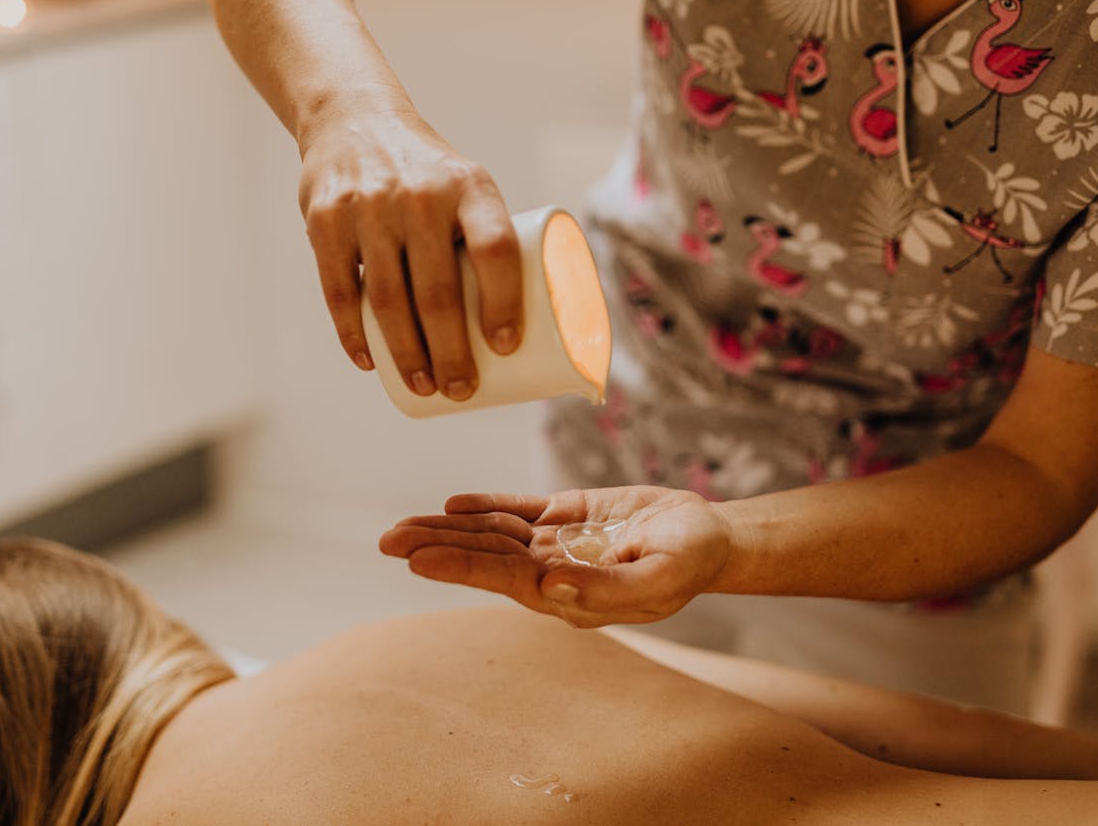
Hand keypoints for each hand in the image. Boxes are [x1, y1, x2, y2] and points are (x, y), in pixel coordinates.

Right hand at [298, 110, 522, 400]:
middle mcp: (420, 195)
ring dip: (407, 354)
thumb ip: (483, 241)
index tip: (507, 346)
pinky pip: (339, 291)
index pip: (495, 249)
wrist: (353, 120)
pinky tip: (369, 362)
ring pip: (390, 300)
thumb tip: (516, 330)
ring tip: (425, 386)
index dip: (504, 302)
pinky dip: (353, 334)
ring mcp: (369, 207)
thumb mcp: (464, 186)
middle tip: (461, 388)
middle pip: (438, 291)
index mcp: (469, 187)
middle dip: (451, 353)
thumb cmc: (427, 177)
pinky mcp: (327, 220)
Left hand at [379, 486, 733, 627]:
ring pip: (492, 533)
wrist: (711, 537)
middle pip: (484, 556)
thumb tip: (547, 590)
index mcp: (568, 594)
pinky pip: (518, 509)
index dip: (459, 565)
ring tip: (401, 526)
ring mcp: (556, 543)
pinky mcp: (566, 516)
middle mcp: (552, 571)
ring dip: (447, 528)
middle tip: (386, 540)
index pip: (502, 577)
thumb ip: (605, 591)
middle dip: (435, 547)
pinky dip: (485, 505)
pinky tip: (453, 504)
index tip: (415, 557)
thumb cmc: (690, 562)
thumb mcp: (658, 579)